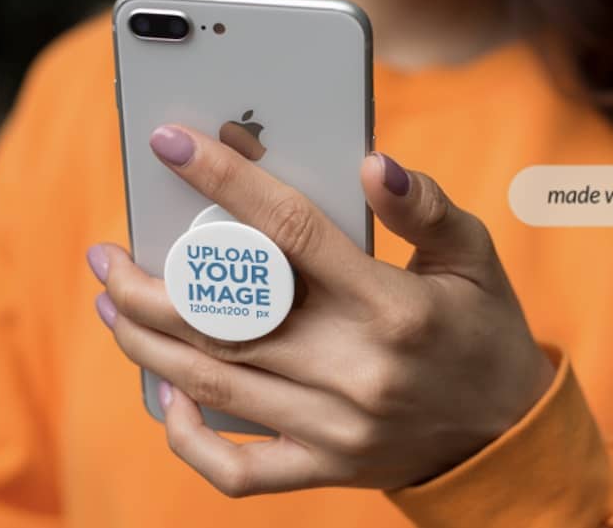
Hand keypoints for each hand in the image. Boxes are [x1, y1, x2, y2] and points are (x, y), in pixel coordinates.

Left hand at [87, 124, 555, 495]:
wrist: (506, 434)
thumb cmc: (484, 331)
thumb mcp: (473, 255)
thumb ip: (423, 205)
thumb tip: (370, 163)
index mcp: (391, 306)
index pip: (288, 228)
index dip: (223, 178)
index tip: (171, 144)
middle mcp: (354, 369)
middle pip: (224, 320)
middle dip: (147, 285)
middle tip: (106, 253)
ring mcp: (333, 427)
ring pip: (214, 384)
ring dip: (146, 343)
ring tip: (110, 305)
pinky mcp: (323, 466)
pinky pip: (238, 469)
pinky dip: (189, 438)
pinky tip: (168, 396)